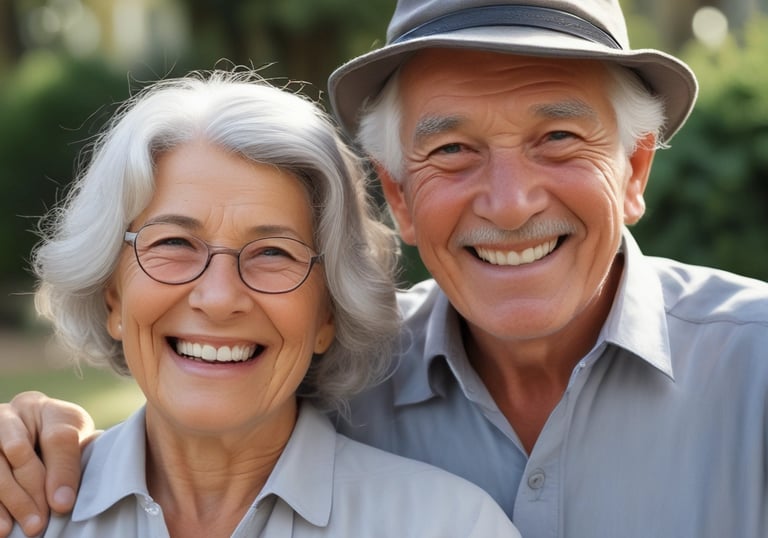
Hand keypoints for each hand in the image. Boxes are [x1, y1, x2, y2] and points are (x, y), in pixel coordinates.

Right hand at [0, 392, 97, 536]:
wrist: (30, 431)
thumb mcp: (72, 438)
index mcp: (40, 406)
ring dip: (9, 502)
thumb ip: (69, 463)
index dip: (61, 472)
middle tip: (39, 524)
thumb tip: (61, 503)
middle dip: (31, 492)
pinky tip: (2, 525)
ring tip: (20, 528)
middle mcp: (7, 416)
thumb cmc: (55, 434)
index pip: (56, 437)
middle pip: (18, 451)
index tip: (63, 504)